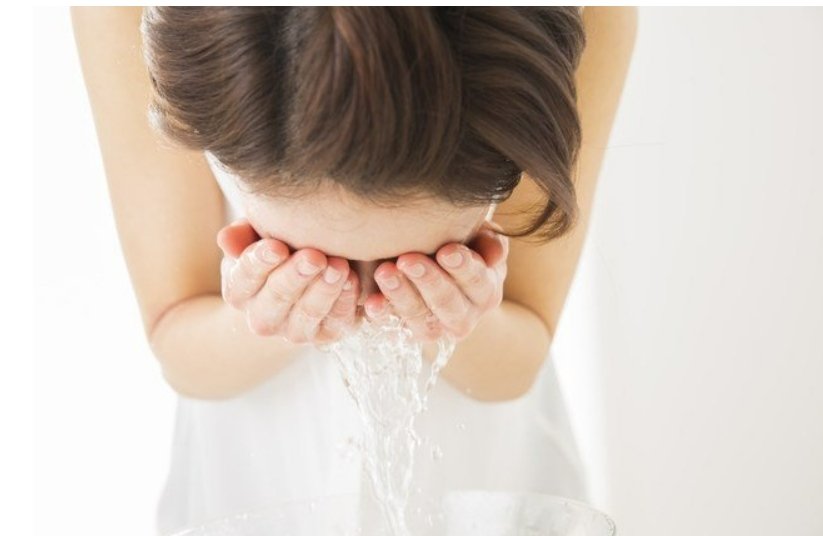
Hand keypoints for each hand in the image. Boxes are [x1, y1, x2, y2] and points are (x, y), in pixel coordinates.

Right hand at [216, 218, 360, 344]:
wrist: (302, 280)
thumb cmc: (275, 249)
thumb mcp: (254, 239)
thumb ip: (242, 236)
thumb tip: (226, 239)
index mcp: (240, 292)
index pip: (244, 278)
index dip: (260, 263)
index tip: (276, 246)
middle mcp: (263, 318)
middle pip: (277, 298)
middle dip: (296, 276)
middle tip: (314, 256)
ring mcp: (295, 330)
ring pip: (308, 314)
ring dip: (324, 291)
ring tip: (339, 266)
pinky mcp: (327, 334)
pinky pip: (337, 321)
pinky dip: (346, 302)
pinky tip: (353, 280)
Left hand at [364, 221, 508, 342]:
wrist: (435, 264)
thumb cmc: (460, 244)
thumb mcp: (479, 237)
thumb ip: (488, 242)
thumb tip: (495, 256)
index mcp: (485, 291)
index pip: (478, 282)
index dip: (463, 268)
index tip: (445, 251)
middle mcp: (464, 317)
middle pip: (449, 304)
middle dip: (428, 281)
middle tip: (407, 259)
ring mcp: (435, 329)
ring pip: (422, 320)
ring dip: (402, 297)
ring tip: (385, 272)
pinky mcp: (406, 333)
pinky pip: (393, 329)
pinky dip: (382, 315)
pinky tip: (372, 302)